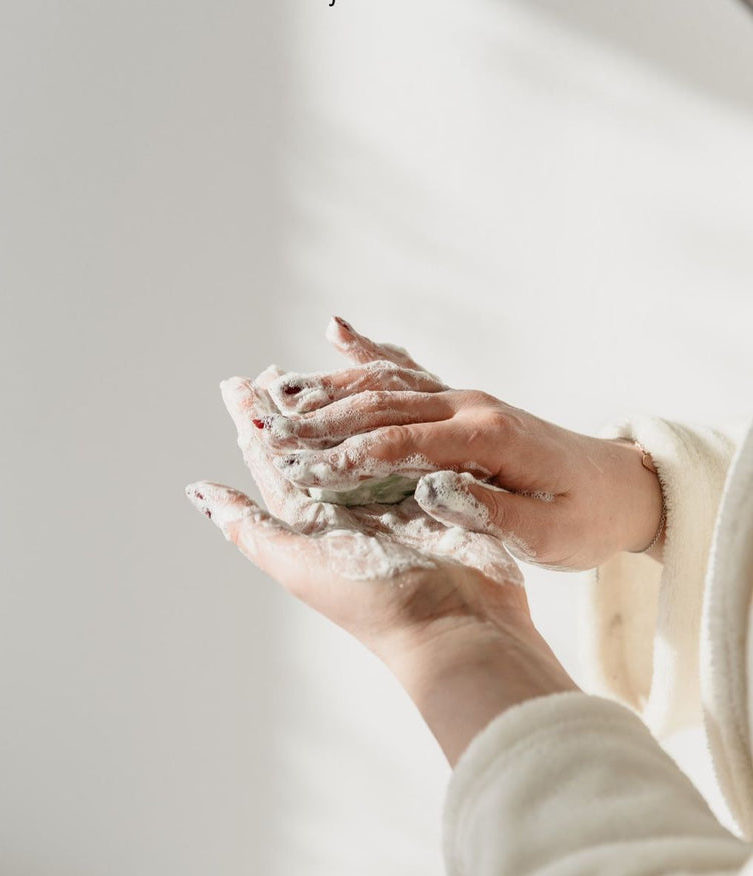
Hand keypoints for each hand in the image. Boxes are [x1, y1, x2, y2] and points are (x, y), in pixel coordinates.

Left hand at [184, 369, 572, 712]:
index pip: (273, 462)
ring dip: (340, 405)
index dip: (254, 423)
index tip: (237, 384)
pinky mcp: (434, 490)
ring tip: (321, 370)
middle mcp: (347, 507)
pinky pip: (408, 443)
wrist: (456, 627)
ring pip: (359, 438)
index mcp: (311, 522)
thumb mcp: (298, 563)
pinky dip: (395, 418)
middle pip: (314, 444)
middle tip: (275, 370)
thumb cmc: (373, 601)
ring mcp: (393, 497)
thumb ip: (249, 526)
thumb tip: (197, 491)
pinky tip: (386, 391)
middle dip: (295, 408)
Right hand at [254, 317, 664, 570]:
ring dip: (329, 386)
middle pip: (382, 405)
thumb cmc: (589, 517)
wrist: (625, 487)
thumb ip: (491, 511)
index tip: (299, 469)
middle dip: (318, 418)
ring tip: (274, 388)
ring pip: (386, 381)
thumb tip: (432, 487)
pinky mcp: (466, 401)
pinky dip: (370, 353)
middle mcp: (472, 407)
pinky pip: (409, 372)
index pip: (401, 443)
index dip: (346, 455)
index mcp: (489, 440)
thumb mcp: (550, 534)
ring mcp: (468, 398)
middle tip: (260, 426)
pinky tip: (337, 332)